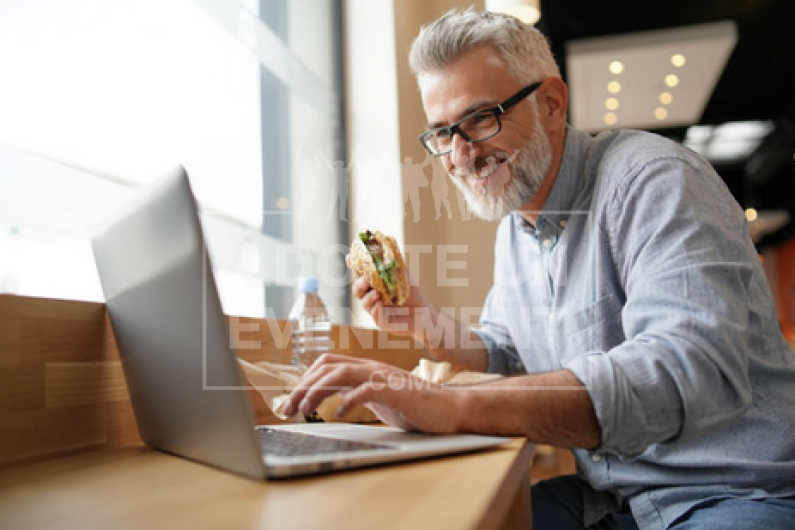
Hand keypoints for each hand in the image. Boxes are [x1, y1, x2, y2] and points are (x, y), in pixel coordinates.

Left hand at [283, 353, 463, 432]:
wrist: (448, 410)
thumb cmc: (414, 406)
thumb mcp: (378, 399)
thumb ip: (357, 393)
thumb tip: (333, 399)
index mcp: (366, 370)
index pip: (327, 364)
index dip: (305, 379)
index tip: (291, 400)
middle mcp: (372, 368)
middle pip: (328, 366)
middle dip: (303, 386)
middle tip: (288, 408)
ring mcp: (384, 377)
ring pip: (342, 372)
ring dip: (318, 390)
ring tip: (305, 408)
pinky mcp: (397, 390)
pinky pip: (368, 389)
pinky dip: (351, 399)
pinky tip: (341, 413)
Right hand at [347, 255, 434, 343]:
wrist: (423, 312)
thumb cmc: (412, 293)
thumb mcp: (403, 276)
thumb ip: (392, 264)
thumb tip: (383, 247)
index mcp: (375, 284)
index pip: (360, 275)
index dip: (353, 266)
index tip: (349, 257)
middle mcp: (372, 296)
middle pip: (357, 290)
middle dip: (359, 284)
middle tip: (367, 280)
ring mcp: (375, 309)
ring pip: (364, 303)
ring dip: (369, 297)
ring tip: (378, 293)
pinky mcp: (381, 321)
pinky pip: (374, 315)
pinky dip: (376, 309)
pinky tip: (381, 304)